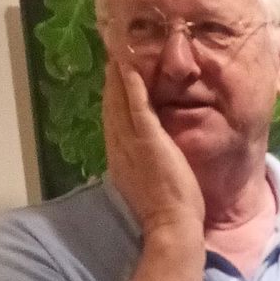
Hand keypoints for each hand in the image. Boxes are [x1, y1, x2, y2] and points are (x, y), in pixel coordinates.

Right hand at [103, 54, 204, 239]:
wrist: (170, 226)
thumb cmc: (164, 212)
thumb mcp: (146, 184)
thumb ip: (141, 167)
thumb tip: (143, 159)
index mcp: (119, 159)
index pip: (112, 122)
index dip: (110, 99)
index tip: (111, 80)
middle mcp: (119, 148)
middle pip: (110, 107)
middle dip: (110, 82)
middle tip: (110, 56)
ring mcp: (132, 143)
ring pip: (119, 103)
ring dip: (117, 76)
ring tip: (117, 53)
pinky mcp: (148, 141)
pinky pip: (138, 107)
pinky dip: (132, 86)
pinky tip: (130, 67)